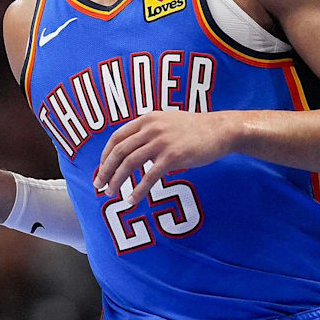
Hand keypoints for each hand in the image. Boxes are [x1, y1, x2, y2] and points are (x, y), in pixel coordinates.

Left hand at [96, 111, 236, 205]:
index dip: (105, 155)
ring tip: (111, 194)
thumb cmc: (195, 129)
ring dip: (117, 181)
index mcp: (147, 119)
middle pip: (119, 151)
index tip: (101, 169)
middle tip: (99, 185)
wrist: (221, 130)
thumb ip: (149, 133)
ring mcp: (161, 142)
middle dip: (105, 170)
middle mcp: (151, 128)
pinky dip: (138, 190)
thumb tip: (133, 152)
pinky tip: (132, 200)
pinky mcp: (172, 157)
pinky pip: (149, 177)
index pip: (116, 137)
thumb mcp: (167, 122)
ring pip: (129, 163)